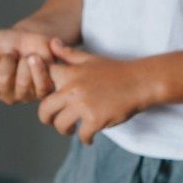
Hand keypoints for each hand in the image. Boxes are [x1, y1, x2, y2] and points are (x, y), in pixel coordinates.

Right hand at [0, 28, 55, 103]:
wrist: (30, 37)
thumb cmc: (3, 44)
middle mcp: (8, 96)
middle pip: (3, 80)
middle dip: (7, 59)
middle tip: (12, 53)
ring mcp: (27, 95)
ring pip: (22, 83)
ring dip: (22, 61)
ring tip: (25, 55)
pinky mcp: (45, 90)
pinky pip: (41, 84)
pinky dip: (37, 67)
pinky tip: (36, 58)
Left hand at [38, 40, 152, 143]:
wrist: (140, 82)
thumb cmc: (116, 71)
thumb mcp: (90, 59)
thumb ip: (68, 54)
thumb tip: (52, 43)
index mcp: (70, 74)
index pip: (43, 82)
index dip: (42, 91)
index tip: (48, 98)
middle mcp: (73, 89)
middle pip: (45, 109)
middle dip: (47, 119)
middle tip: (53, 121)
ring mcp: (83, 105)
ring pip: (61, 125)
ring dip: (65, 131)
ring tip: (71, 130)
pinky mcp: (95, 119)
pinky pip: (82, 135)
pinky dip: (86, 139)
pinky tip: (90, 139)